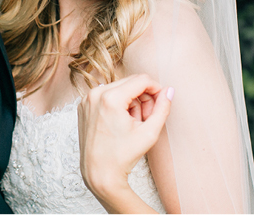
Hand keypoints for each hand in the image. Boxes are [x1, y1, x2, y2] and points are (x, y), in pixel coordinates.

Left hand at [78, 74, 172, 211]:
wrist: (99, 173)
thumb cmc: (123, 156)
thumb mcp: (149, 133)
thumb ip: (162, 108)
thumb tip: (169, 90)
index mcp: (110, 98)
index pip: (141, 80)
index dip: (156, 89)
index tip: (161, 102)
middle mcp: (95, 94)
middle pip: (130, 82)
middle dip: (143, 97)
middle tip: (146, 118)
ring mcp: (87, 99)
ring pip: (119, 88)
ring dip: (131, 101)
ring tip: (133, 123)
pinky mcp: (84, 105)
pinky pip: (107, 95)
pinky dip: (118, 104)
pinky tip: (121, 123)